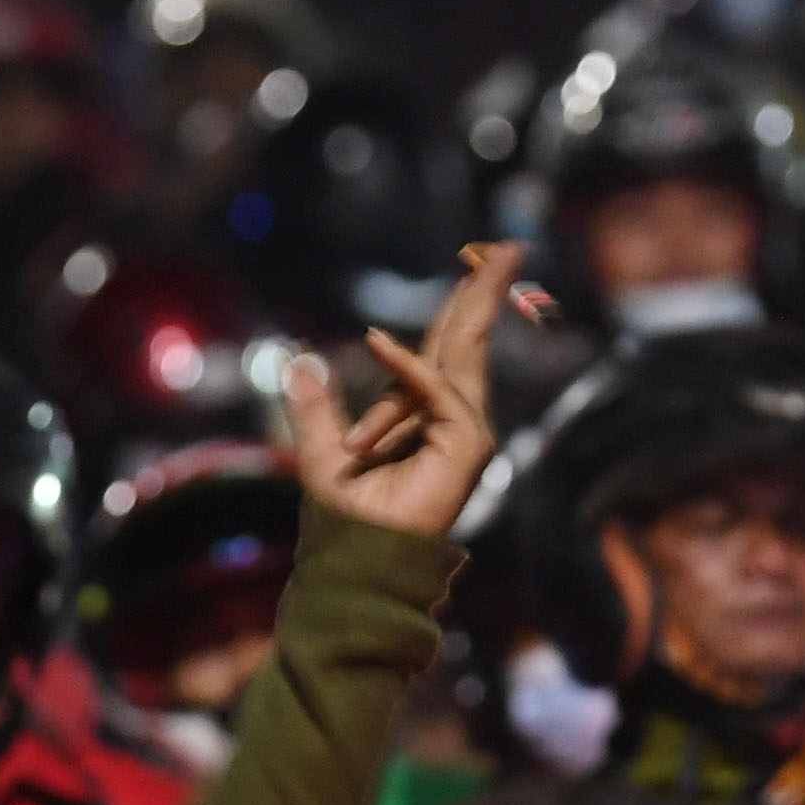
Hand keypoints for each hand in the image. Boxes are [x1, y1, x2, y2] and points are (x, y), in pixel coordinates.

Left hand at [285, 239, 522, 545]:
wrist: (359, 560)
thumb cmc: (345, 519)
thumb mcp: (322, 449)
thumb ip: (314, 407)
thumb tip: (295, 363)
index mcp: (428, 415)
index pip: (447, 348)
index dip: (461, 303)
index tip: (476, 263)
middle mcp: (454, 418)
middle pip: (469, 339)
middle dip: (487, 289)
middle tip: (509, 244)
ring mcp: (465, 431)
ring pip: (463, 353)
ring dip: (475, 300)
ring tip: (495, 256)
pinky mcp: (465, 446)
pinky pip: (431, 393)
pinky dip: (402, 370)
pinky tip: (374, 342)